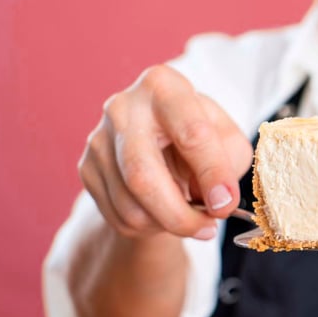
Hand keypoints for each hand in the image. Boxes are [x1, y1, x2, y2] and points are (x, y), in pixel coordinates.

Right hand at [79, 64, 253, 239]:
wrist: (158, 140)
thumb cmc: (199, 137)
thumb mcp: (227, 139)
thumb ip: (230, 163)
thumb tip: (218, 200)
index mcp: (164, 87)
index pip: (191, 134)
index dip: (212, 174)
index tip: (226, 204)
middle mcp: (123, 108)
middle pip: (142, 175)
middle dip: (180, 215)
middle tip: (208, 229)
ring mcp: (99, 139)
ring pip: (131, 206)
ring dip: (168, 224)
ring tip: (189, 217)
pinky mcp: (87, 169)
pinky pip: (120, 217)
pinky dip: (150, 227)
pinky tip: (164, 212)